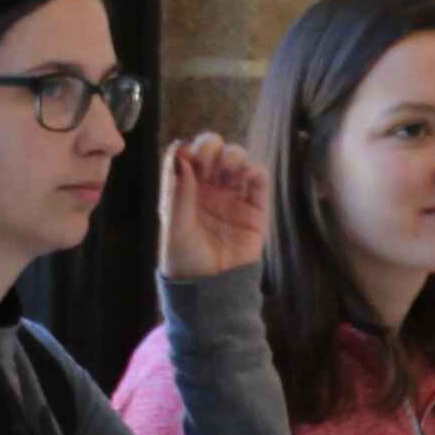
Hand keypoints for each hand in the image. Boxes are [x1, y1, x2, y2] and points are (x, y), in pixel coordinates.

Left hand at [158, 135, 269, 283]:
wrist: (212, 288)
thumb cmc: (186, 260)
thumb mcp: (175, 227)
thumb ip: (178, 192)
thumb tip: (180, 154)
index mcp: (184, 189)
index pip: (186, 157)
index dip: (187, 149)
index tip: (185, 154)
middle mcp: (209, 188)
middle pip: (212, 151)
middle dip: (209, 146)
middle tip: (206, 160)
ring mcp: (233, 195)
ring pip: (236, 159)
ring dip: (232, 154)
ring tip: (226, 169)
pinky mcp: (256, 206)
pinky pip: (259, 178)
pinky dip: (253, 168)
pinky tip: (244, 173)